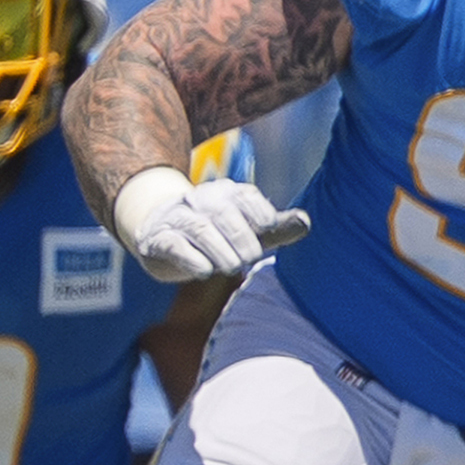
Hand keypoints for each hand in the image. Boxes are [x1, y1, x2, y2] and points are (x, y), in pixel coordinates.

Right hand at [111, 164, 308, 281]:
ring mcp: (177, 218)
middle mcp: (200, 200)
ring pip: (200, 229)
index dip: (260, 213)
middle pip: (224, 214)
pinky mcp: (158, 239)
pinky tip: (205, 271)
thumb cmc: (219, 233)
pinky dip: (192, 259)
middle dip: (241, 238)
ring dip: (220, 251)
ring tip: (232, 267)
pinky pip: (173, 245)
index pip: (246, 196)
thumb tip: (306, 221)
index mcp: (227, 192)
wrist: (161, 232)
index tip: (267, 229)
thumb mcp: (250, 229)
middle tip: (250, 258)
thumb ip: (278, 228)